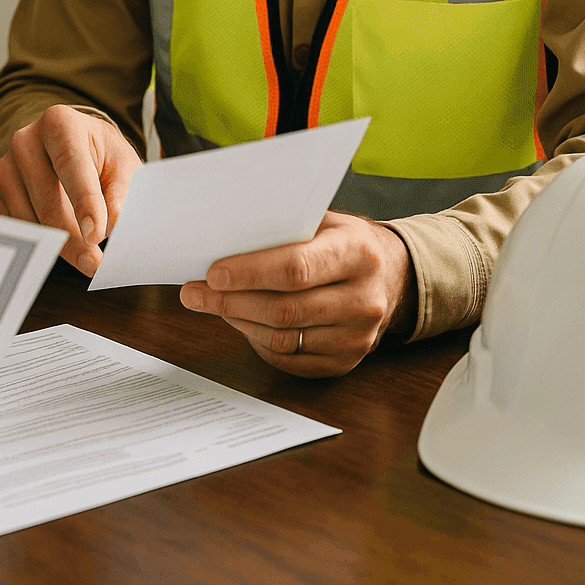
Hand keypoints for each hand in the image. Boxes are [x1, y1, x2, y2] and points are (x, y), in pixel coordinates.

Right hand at [0, 105, 141, 275]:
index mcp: (60, 123)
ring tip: (85, 256)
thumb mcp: (123, 165)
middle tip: (95, 263)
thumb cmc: (100, 156)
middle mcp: (25, 140)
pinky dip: (41, 241)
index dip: (84, 203)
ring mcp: (5, 167)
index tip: (96, 236)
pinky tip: (62, 243)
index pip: (71, 165)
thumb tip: (111, 224)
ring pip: (30, 219)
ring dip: (58, 244)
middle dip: (73, 237)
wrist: (71, 148)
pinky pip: (17, 227)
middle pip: (47, 199)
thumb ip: (122, 192)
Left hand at [179, 212, 416, 377]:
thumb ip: (283, 229)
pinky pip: (289, 360)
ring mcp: (357, 337)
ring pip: (282, 338)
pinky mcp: (346, 362)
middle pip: (284, 309)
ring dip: (238, 322)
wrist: (391, 278)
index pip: (296, 268)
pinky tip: (241, 322)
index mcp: (357, 254)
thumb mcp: (324, 222)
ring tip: (212, 304)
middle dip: (230, 301)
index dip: (249, 273)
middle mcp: (363, 299)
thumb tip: (222, 238)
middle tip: (194, 293)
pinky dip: (258, 342)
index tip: (212, 273)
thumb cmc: (344, 244)